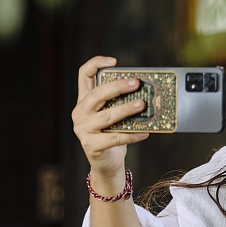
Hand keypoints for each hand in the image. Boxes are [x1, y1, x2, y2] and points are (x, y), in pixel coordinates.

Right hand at [72, 56, 149, 182]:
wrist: (106, 164)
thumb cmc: (113, 136)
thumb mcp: (114, 116)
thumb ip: (120, 103)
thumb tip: (144, 91)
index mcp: (84, 101)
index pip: (84, 74)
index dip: (96, 63)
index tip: (114, 61)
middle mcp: (80, 112)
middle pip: (97, 93)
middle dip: (118, 87)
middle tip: (136, 84)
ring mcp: (83, 129)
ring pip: (107, 116)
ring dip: (127, 109)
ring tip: (143, 105)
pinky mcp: (91, 145)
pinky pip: (115, 138)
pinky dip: (132, 135)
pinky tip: (145, 133)